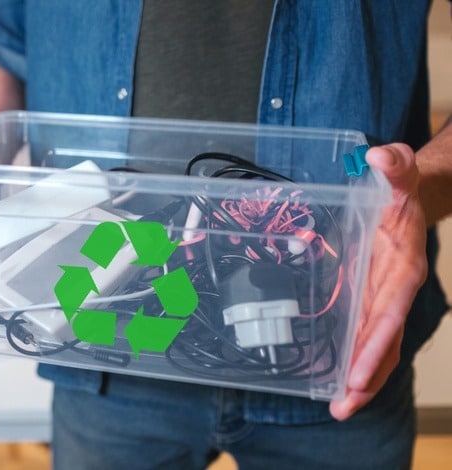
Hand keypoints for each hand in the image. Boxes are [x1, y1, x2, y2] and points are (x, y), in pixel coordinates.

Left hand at [329, 143, 427, 419]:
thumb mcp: (398, 172)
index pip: (389, 313)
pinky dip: (353, 359)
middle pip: (382, 342)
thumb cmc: (401, 188)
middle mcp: (393, 290)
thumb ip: (393, 166)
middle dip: (365, 377)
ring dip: (359, 379)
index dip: (375, 346)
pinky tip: (335, 380)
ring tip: (338, 408)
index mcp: (402, 269)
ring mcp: (381, 298)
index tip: (358, 375)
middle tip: (343, 408)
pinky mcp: (368, 299)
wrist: (409, 196)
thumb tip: (380, 156)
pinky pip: (363, 334)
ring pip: (374, 346)